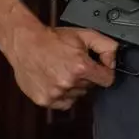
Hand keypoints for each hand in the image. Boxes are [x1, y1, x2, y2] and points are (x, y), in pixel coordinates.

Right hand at [2, 20, 118, 110]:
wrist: (26, 44)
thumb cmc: (53, 39)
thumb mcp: (85, 35)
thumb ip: (107, 47)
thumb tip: (113, 62)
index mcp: (81, 67)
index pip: (107, 80)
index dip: (104, 72)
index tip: (98, 68)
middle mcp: (68, 82)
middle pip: (90, 86)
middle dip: (86, 76)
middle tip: (73, 65)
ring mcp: (55, 93)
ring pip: (77, 95)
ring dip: (73, 86)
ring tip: (62, 71)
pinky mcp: (44, 100)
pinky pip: (63, 103)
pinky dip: (62, 95)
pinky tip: (55, 81)